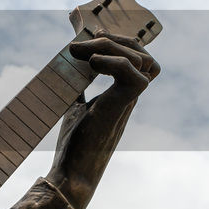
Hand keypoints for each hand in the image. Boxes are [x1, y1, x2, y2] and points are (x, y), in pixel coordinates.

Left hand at [48, 33, 159, 208]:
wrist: (71, 173)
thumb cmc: (73, 145)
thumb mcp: (73, 108)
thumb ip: (75, 89)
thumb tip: (62, 69)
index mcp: (121, 95)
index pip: (138, 60)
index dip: (121, 41)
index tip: (93, 35)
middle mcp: (129, 97)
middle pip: (145, 57)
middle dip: (120, 39)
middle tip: (90, 40)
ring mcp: (127, 103)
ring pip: (142, 62)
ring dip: (112, 47)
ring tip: (81, 52)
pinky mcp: (120, 108)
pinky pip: (133, 76)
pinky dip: (113, 62)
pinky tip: (90, 64)